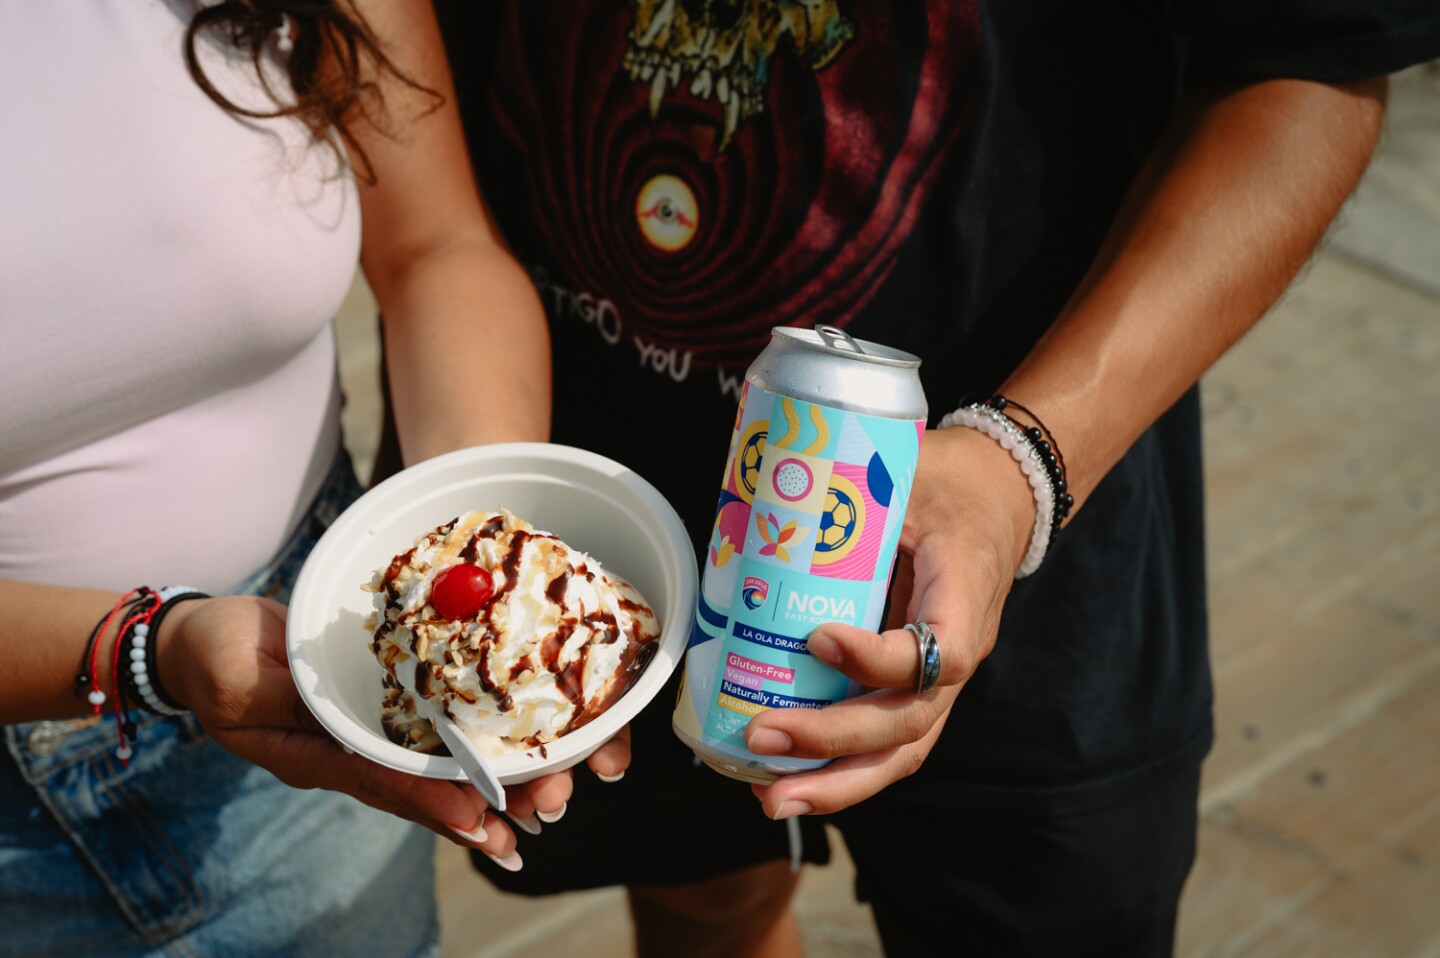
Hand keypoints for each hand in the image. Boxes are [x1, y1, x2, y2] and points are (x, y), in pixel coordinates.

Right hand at [156, 595, 626, 863]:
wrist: (204, 639)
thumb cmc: (213, 655)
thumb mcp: (239, 676)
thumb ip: (285, 697)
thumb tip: (337, 715)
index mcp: (313, 756)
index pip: (380, 783)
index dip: (431, 801)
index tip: (481, 819)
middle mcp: (350, 754)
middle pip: (426, 788)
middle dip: (487, 803)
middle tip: (546, 809)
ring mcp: (369, 733)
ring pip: (440, 767)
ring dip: (498, 782)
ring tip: (554, 795)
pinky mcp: (384, 706)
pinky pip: (436, 732)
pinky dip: (478, 744)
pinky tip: (524, 755)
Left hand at [744, 425, 1034, 815]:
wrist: (998, 496)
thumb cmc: (950, 482)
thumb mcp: (913, 471)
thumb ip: (854, 492)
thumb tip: (764, 490)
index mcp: (964, 596)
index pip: (936, 652)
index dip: (878, 659)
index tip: (819, 638)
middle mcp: (958, 652)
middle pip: (910, 723)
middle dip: (834, 742)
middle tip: (764, 738)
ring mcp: (941, 680)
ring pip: (901, 750)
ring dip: (836, 783)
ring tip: (771, 800)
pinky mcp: (916, 689)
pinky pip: (886, 742)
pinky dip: (838, 771)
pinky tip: (784, 782)